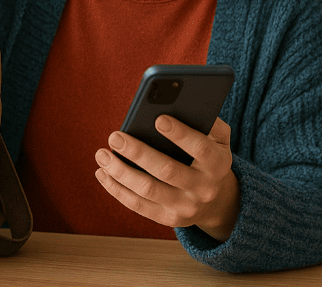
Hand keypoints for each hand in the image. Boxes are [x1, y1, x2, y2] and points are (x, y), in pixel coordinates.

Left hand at [94, 116, 240, 241]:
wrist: (217, 201)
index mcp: (218, 164)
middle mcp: (204, 189)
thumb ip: (208, 121)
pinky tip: (102, 172)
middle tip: (115, 137)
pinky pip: (138, 205)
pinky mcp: (168, 218)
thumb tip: (181, 103)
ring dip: (121, 172)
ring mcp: (185, 207)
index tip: (158, 118)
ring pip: (148, 190)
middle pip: (167, 171)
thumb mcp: (219, 139)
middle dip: (138, 153)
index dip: (180, 134)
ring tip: (102, 154)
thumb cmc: (209, 157)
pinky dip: (117, 189)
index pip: (200, 148)